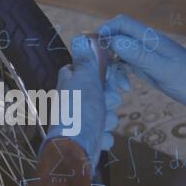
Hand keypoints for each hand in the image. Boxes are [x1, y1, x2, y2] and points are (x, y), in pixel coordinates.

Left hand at [43, 35, 127, 171]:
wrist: (76, 148)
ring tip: (100, 123)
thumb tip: (80, 38)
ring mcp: (80, 120)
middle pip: (102, 93)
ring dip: (108, 119)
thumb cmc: (80, 110)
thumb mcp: (85, 78)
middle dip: (109, 100)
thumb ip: (85, 59)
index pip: (89, 71)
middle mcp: (73, 100)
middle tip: (107, 102)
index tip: (115, 80)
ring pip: (106, 114)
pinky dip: (104, 135)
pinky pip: (104, 132)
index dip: (104, 74)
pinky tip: (98, 137)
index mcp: (70, 83)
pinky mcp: (88, 138)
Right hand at [98, 14, 185, 112]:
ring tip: (109, 81)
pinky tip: (122, 86)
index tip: (94, 48)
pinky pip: (124, 65)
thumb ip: (140, 55)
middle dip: (102, 49)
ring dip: (109, 65)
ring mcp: (143, 55)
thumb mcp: (164, 69)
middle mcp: (144, 44)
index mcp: (149, 39)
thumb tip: (115, 41)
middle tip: (95, 68)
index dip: (105, 30)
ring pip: (117, 52)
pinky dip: (118, 74)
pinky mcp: (144, 67)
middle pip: (116, 36)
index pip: (121, 24)